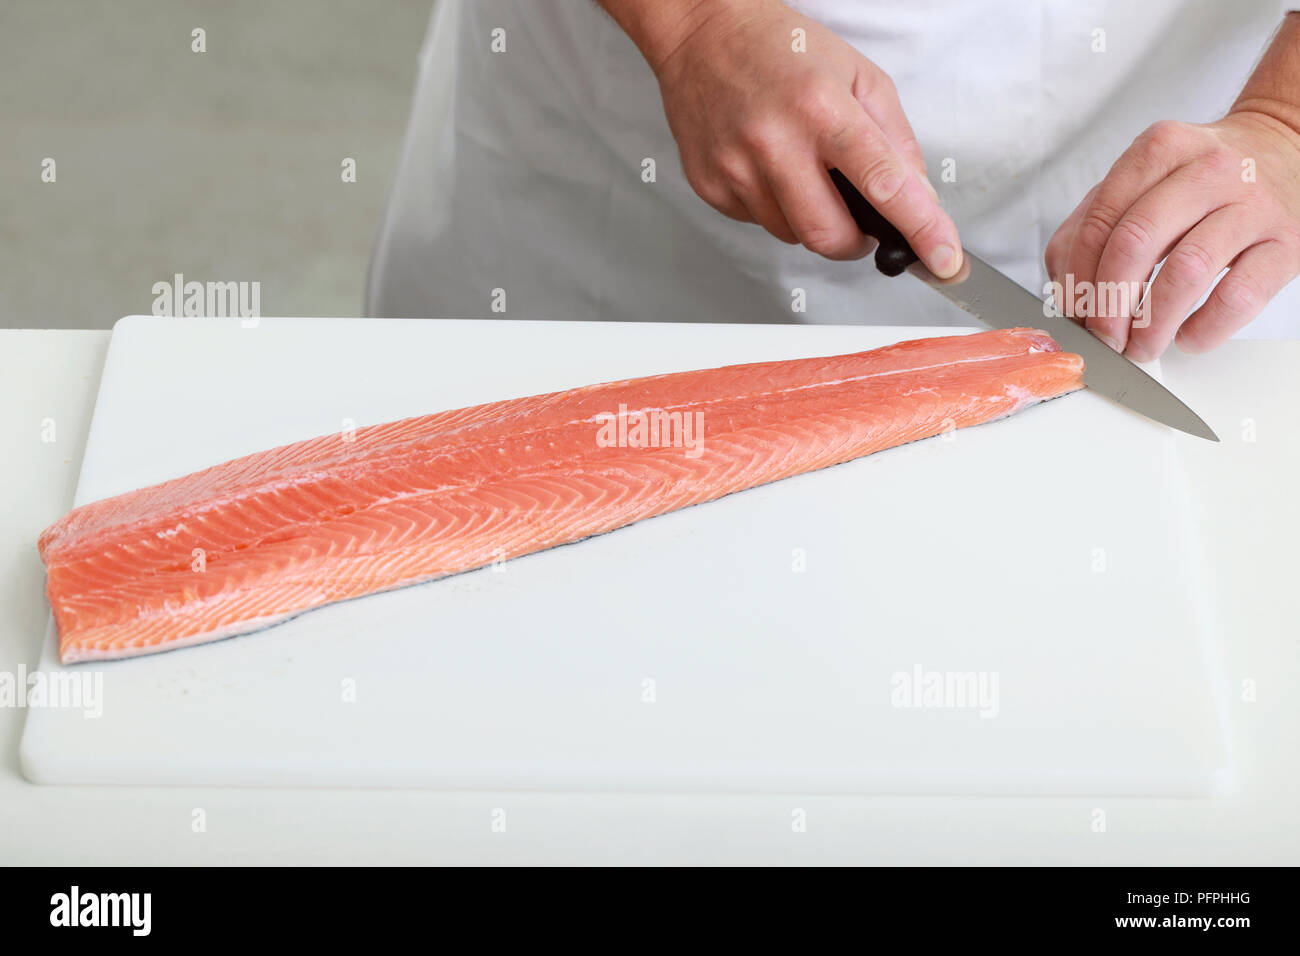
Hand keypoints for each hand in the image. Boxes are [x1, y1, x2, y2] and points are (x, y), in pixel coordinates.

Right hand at [639, 0, 959, 272]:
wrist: (703, 37)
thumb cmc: (781, 50)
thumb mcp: (858, 76)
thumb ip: (896, 140)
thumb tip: (919, 199)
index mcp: (821, 107)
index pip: (883, 183)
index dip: (920, 229)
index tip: (943, 260)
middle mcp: (775, 141)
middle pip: (829, 235)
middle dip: (855, 241)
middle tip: (859, 219)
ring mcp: (737, 168)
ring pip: (792, 236)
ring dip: (811, 219)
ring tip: (802, 171)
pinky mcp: (711, 186)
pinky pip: (759, 224)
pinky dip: (776, 208)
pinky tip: (769, 169)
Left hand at [1045, 112, 1299, 359]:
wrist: (1288, 149)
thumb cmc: (1202, 179)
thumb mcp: (1143, 181)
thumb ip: (1093, 226)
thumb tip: (1065, 292)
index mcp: (1159, 151)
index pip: (1100, 221)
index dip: (1079, 278)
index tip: (1074, 314)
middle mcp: (1207, 170)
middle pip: (1135, 243)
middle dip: (1108, 305)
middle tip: (1103, 339)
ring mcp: (1252, 204)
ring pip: (1186, 271)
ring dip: (1152, 324)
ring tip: (1139, 347)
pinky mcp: (1287, 242)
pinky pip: (1239, 295)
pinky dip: (1205, 328)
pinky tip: (1188, 337)